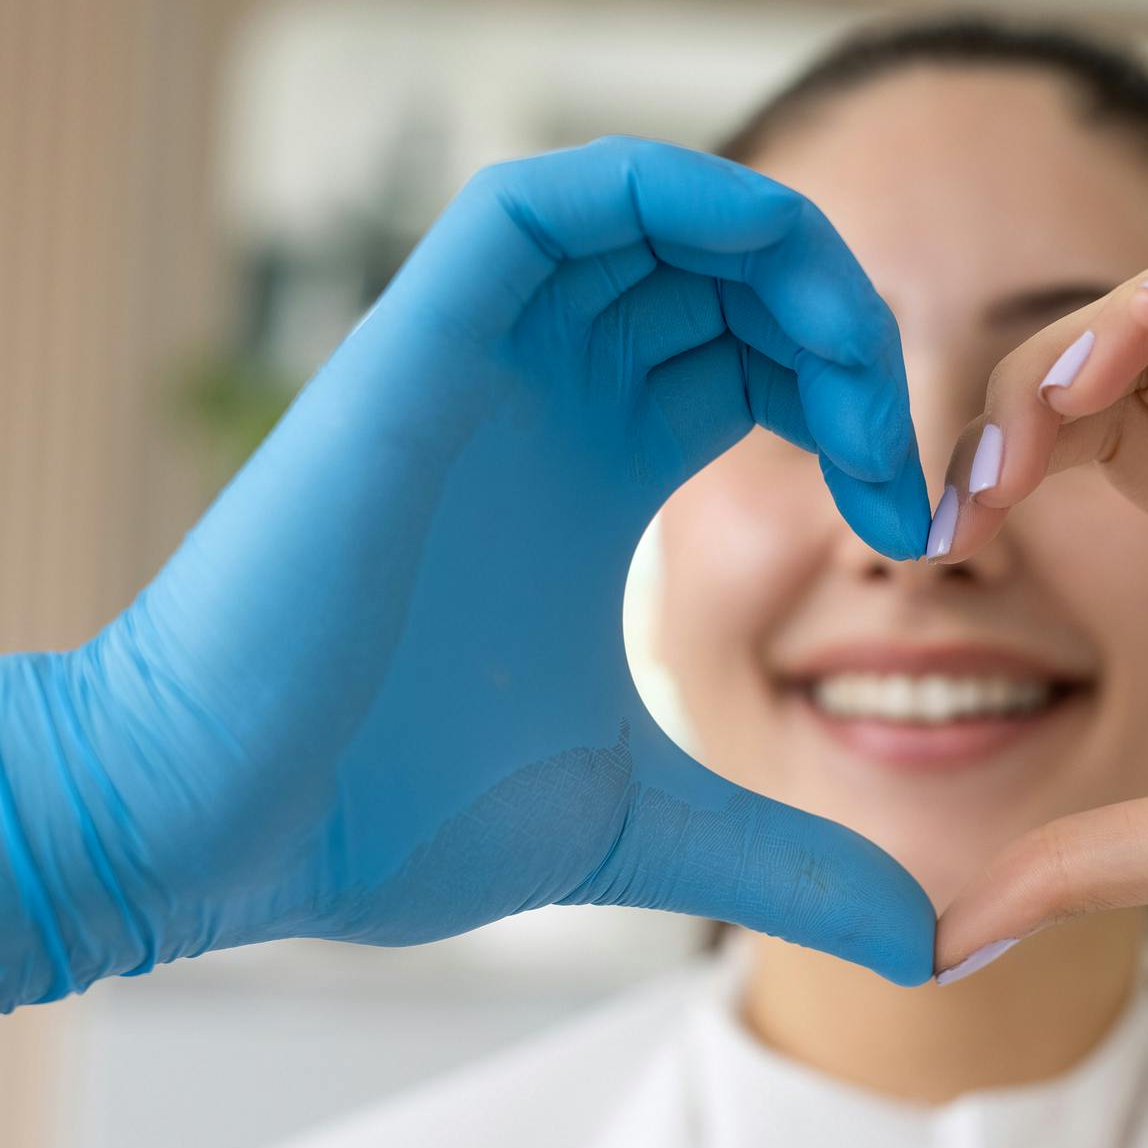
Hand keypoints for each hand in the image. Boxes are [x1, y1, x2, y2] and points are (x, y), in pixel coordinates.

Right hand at [0, 136, 936, 1029]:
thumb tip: (928, 952)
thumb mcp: (643, 825)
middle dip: (851, 334)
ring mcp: (486, 360)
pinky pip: (549, 202)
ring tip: (856, 378)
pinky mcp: (419, 340)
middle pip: (733, 279)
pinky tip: (764, 277)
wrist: (219, 827)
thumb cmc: (389, 810)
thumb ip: (788, 864)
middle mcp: (550, 395)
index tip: (915, 534)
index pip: (759, 362)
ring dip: (791, 257)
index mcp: (598, 472)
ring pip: (663, 214)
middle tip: (904, 463)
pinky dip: (673, 194)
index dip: (864, 412)